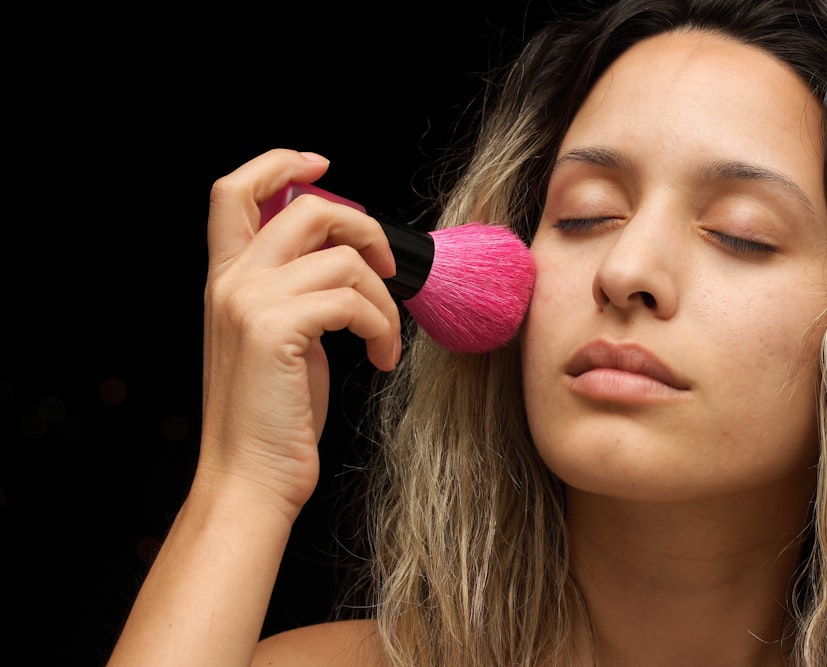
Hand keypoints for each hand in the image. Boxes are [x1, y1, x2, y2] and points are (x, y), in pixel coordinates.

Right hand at [199, 148, 400, 515]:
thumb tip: (346, 262)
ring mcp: (250, 302)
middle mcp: (231, 282)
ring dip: (385, 299)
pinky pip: (354, 299)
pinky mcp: (277, 329)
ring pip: (344, 260)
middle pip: (307, 206)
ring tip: (386, 339)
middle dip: (364, 227)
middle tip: (388, 269)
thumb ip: (297, 293)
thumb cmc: (273, 417)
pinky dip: (382, 326)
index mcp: (226, 280)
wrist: (250, 479)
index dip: (279, 163)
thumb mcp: (281, 341)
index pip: (234, 191)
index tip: (321, 163)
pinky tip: (380, 357)